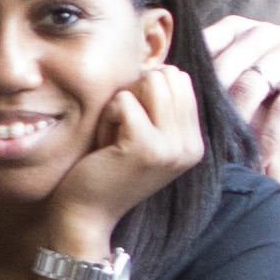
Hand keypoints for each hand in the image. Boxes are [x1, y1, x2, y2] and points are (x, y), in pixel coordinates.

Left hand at [42, 63, 206, 240]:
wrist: (86, 213)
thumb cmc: (105, 167)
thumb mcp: (142, 135)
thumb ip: (159, 106)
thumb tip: (163, 66)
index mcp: (193, 140)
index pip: (179, 79)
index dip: (144, 92)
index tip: (131, 128)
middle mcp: (191, 145)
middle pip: (165, 76)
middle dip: (132, 95)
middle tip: (120, 133)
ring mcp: (172, 147)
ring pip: (148, 83)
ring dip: (120, 105)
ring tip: (114, 138)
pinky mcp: (147, 147)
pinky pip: (123, 101)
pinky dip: (106, 117)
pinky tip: (105, 147)